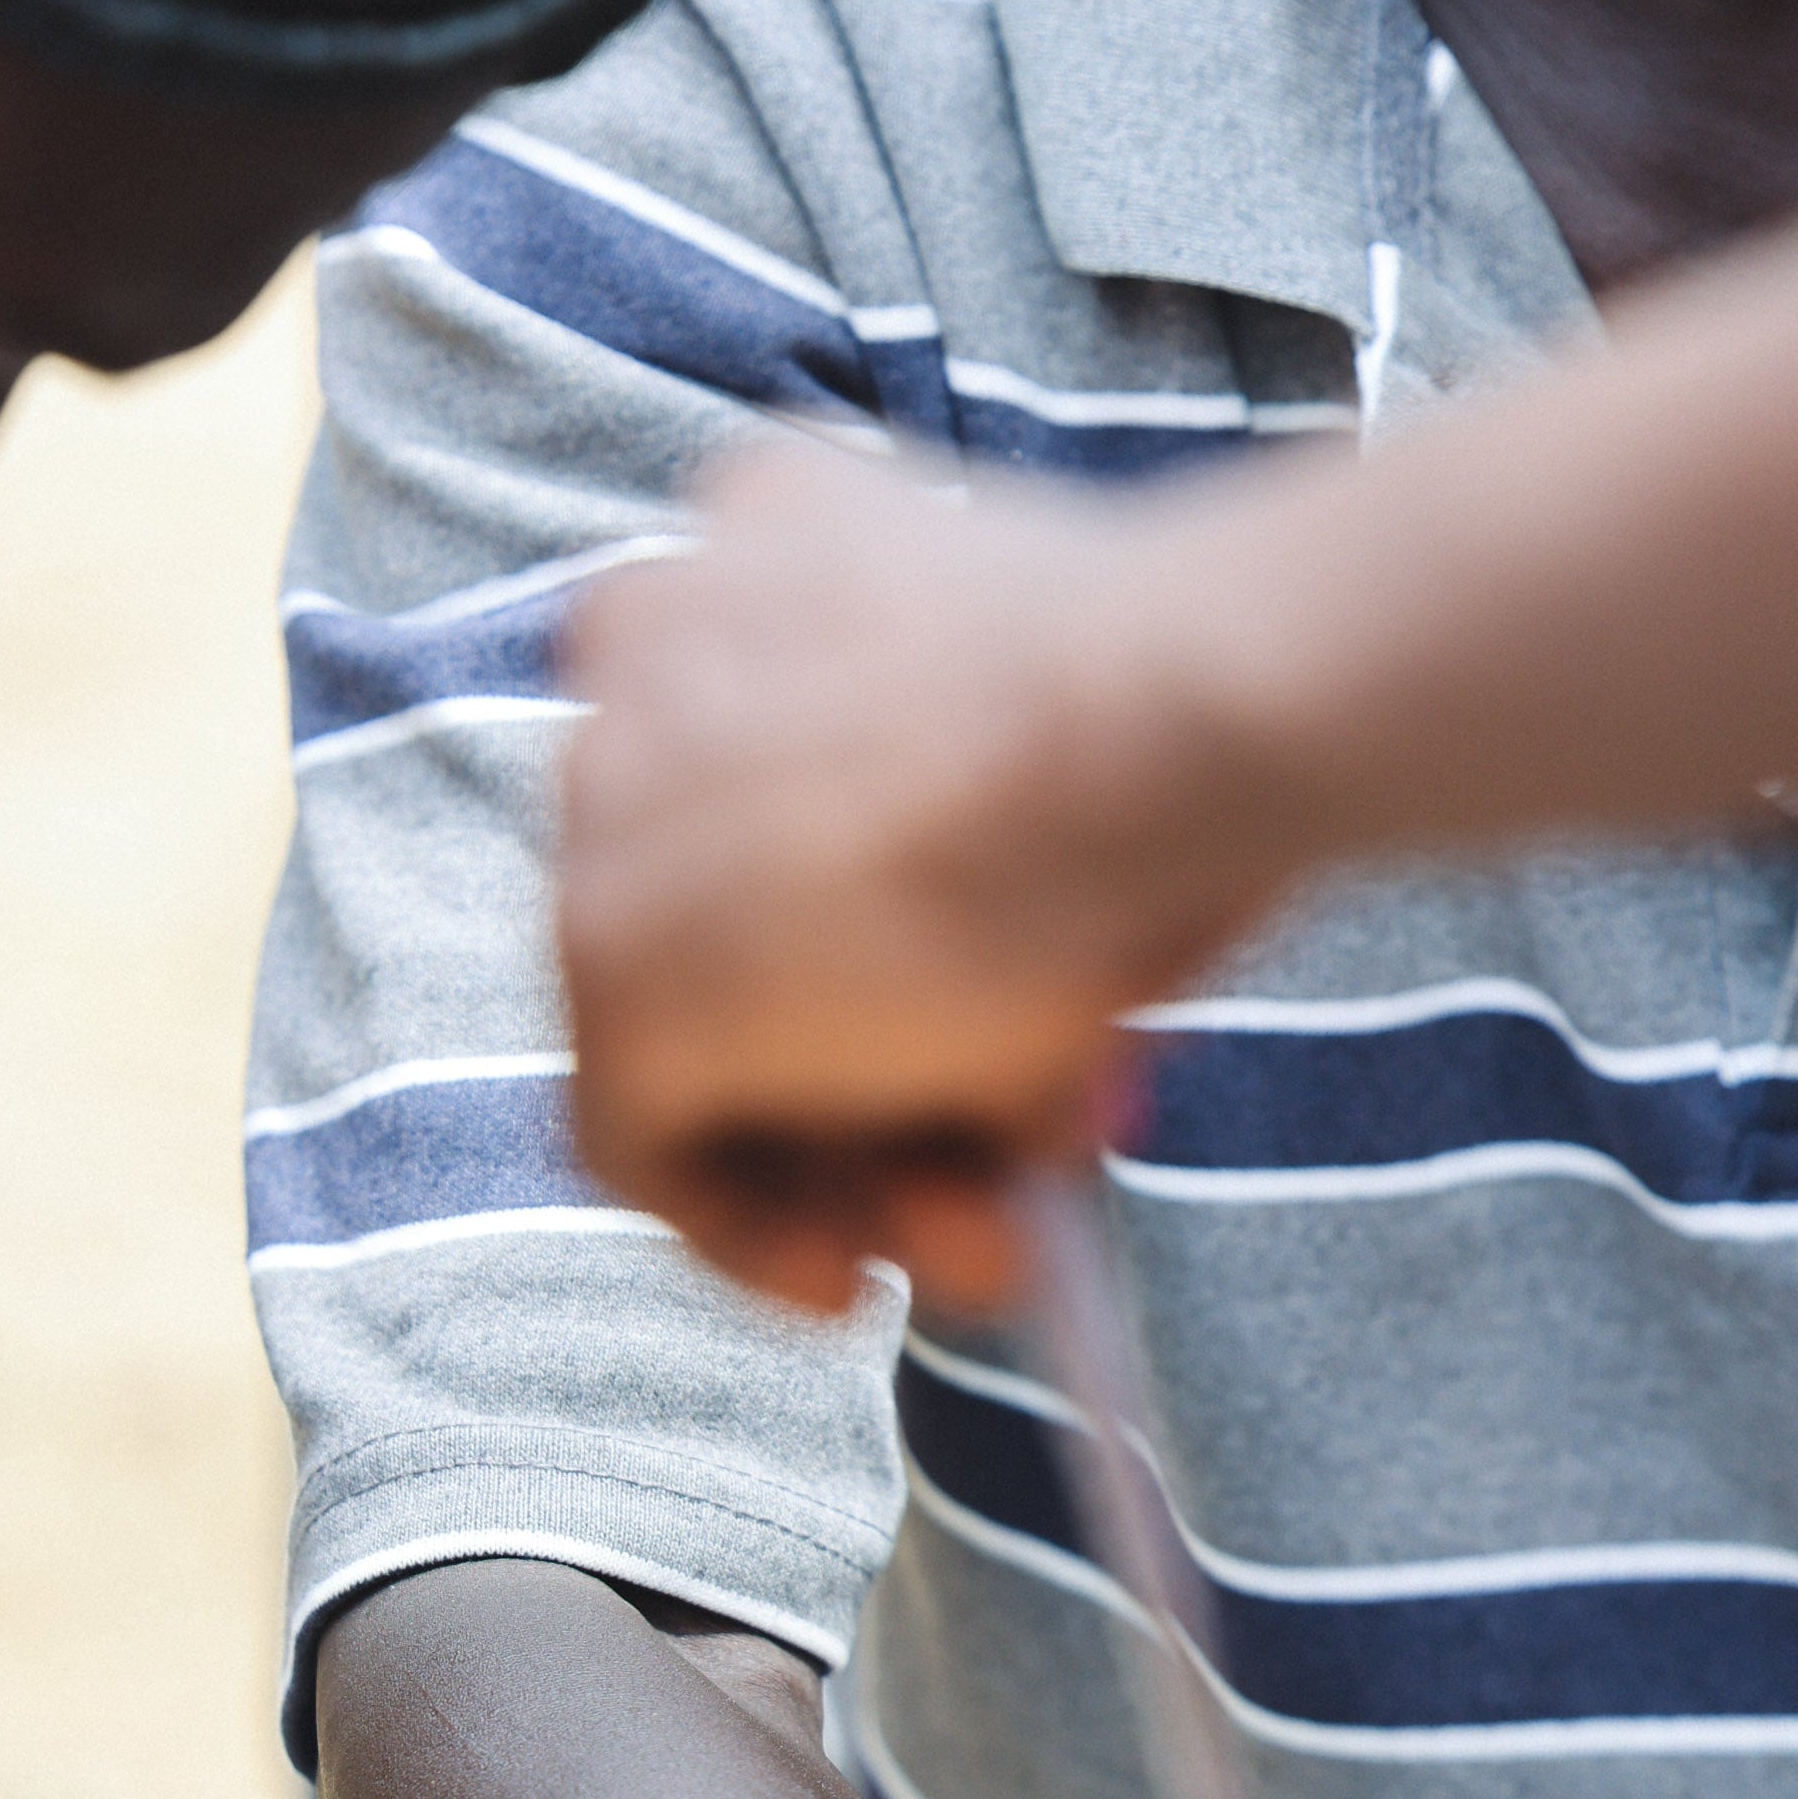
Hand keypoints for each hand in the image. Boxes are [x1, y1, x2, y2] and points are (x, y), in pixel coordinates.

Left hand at [560, 434, 1296, 1310]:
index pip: (762, 750)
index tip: (969, 994)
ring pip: (689, 1030)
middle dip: (862, 1061)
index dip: (867, 906)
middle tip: (989, 1162)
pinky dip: (742, 1228)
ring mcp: (611, 808)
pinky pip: (641, 1141)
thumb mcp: (1079, 722)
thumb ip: (1003, 829)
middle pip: (726, 907)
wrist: (1166, 717)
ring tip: (970, 1243)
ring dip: (830, 1159)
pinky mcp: (618, 969)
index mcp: (768, 520)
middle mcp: (643, 638)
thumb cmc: (1186, 701)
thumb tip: (1024, 1036)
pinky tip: (847, 1278)